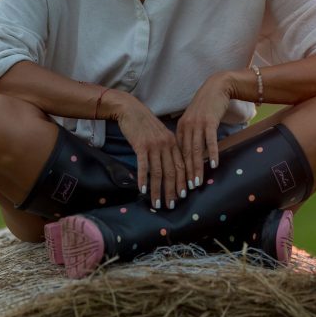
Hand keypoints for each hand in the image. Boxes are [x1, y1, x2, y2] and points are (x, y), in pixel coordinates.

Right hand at [113, 94, 185, 209]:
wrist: (132, 110)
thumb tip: (172, 168)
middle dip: (172, 191)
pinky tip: (142, 190)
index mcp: (174, 143)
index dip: (183, 182)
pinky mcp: (141, 145)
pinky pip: (144, 165)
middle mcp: (167, 144)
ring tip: (157, 203)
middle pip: (172, 172)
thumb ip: (168, 149)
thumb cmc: (146, 125)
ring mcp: (154, 145)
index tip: (183, 196)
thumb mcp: (162, 136)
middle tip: (171, 206)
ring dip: (158, 190)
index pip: (182, 166)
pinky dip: (144, 179)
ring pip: (158, 172)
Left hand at [176, 72, 232, 187]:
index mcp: (180, 129)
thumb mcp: (194, 121)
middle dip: (185, 174)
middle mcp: (187, 127)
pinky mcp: (210, 121)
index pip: (178, 154)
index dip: (178, 170)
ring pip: (196, 150)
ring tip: (197, 183)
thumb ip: (191, 137)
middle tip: (186, 190)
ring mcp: (198, 124)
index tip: (179, 185)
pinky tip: (213, 165)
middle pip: (185, 155)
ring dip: (196, 168)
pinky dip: (211, 153)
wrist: (217, 88)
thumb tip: (191, 156)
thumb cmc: (206, 106)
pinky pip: (210, 140)